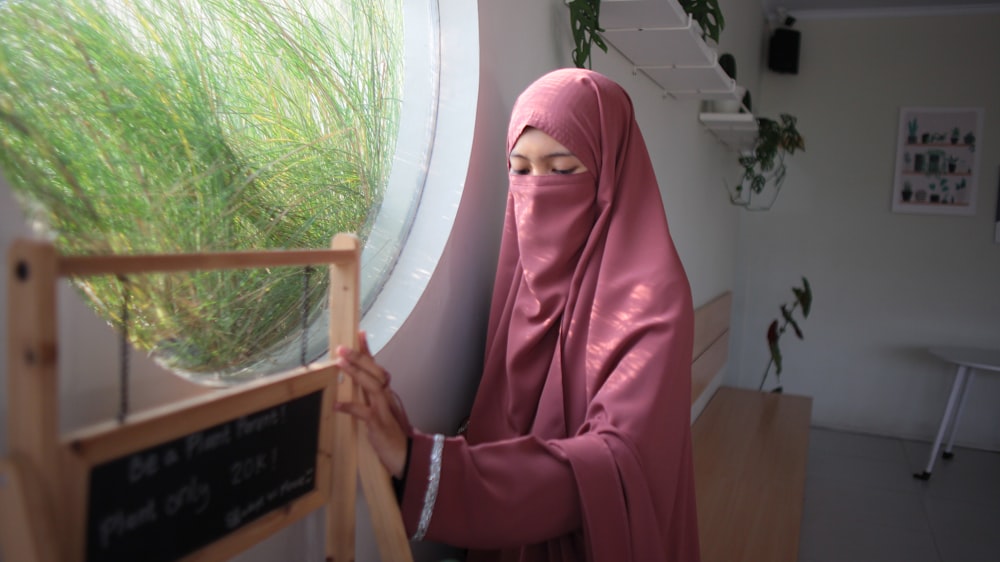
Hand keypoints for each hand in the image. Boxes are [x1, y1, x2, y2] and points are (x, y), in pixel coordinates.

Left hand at [333, 331, 410, 478]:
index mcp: (387, 394)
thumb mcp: (381, 414)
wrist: (407, 458)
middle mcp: (387, 398)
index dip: (368, 351)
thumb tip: (352, 389)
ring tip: (340, 362)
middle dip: (360, 357)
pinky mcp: (379, 425)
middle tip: (343, 347)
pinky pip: (363, 412)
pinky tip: (336, 404)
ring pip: (372, 385)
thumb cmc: (392, 437)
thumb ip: (370, 400)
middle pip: (376, 372)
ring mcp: (384, 410)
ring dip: (356, 372)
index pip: (377, 368)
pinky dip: (350, 406)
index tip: (359, 333)